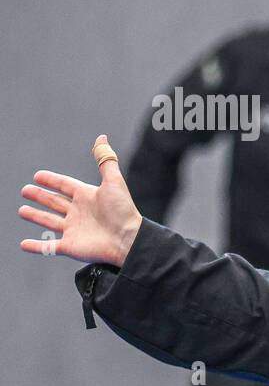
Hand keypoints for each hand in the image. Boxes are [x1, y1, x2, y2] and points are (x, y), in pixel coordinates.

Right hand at [18, 134, 143, 267]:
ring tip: (22, 210)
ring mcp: (74, 230)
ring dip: (36, 216)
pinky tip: (23, 244)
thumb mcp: (113, 182)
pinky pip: (48, 248)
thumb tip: (102, 137)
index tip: (38, 175)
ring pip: (49, 222)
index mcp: (87, 196)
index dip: (52, 180)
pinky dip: (35, 247)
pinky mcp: (70, 247)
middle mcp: (79, 213)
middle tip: (25, 190)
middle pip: (54, 202)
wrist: (128, 239)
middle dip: (40, 196)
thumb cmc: (123, 211)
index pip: (65, 186)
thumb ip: (105, 160)